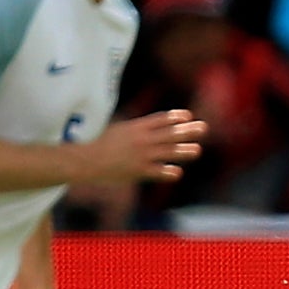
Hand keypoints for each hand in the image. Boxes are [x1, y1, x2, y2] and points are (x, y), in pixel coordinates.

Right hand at [71, 110, 207, 187]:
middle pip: (170, 133)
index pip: (160, 119)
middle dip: (188, 131)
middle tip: (204, 128)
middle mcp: (142, 139)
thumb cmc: (97, 143)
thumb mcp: (117, 129)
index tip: (188, 116)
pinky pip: (157, 172)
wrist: (84, 160)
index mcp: (136, 127)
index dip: (175, 117)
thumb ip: (135, 128)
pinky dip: (168, 172)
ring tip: (197, 150)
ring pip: (169, 152)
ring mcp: (141, 155)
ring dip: (185, 151)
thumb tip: (149, 125)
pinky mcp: (138, 171)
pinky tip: (177, 172)